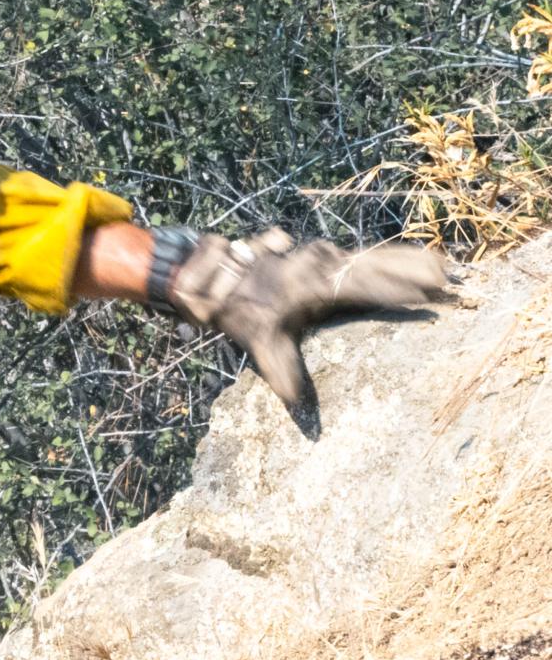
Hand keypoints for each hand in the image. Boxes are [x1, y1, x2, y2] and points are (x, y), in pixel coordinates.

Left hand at [165, 229, 451, 417]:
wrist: (206, 272)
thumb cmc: (236, 308)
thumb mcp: (261, 342)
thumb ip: (283, 373)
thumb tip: (296, 405)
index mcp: (319, 285)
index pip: (370, 287)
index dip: (401, 290)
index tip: (432, 295)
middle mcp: (324, 265)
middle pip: (380, 265)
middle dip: (417, 270)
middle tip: (454, 276)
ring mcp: (321, 257)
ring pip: (372, 256)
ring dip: (407, 262)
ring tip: (443, 266)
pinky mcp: (317, 255)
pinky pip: (358, 255)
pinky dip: (388, 258)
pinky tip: (407, 262)